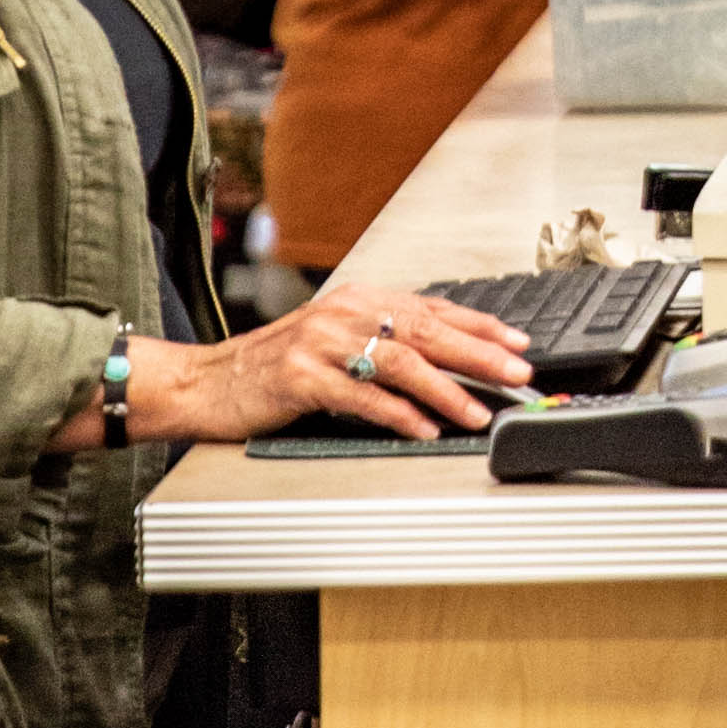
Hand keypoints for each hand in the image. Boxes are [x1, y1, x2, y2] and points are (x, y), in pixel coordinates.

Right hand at [223, 276, 532, 443]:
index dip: (479, 325)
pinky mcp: (300, 378)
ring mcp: (319, 344)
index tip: (519, 343)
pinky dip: (397, 414)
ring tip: (478, 411)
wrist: (206, 382)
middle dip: (478, 354)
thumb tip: (450, 361)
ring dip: (446, 390)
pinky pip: (360, 396)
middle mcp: (342, 313)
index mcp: (356, 300)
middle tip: (518, 374)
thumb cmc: (274, 367)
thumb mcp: (333, 342)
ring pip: (399, 362)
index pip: (431, 308)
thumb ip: (382, 344)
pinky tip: (423, 427)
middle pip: (424, 330)